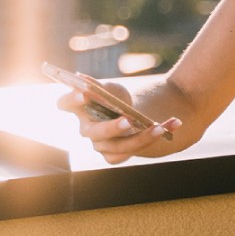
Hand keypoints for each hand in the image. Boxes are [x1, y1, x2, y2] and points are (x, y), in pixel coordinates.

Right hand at [56, 83, 180, 163]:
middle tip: (128, 121)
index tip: (84, 94)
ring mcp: (100, 145)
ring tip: (160, 127)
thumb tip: (83, 80)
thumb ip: (99, 87)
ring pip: (119, 145)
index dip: (70, 100)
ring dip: (141, 136)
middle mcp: (87, 128)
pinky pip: (133, 151)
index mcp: (79, 108)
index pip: (64, 103)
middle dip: (111, 127)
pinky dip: (153, 138)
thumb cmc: (115, 97)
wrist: (133, 112)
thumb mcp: (111, 88)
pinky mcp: (115, 155)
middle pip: (94, 132)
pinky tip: (171, 126)